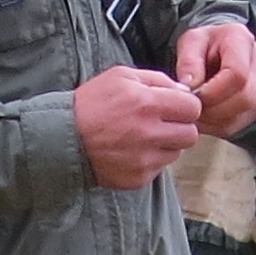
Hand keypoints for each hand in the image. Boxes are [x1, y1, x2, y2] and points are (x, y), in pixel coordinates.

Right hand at [74, 65, 203, 187]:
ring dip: (166, 144)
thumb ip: (157, 79)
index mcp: (147, 103)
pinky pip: (159, 168)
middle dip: (180, 127)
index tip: (175, 106)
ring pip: (177, 152)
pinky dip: (150, 160)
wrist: (62, 138)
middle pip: (190, 134)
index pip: (193, 108)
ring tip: (142, 137)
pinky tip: (131, 151)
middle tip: (162, 123)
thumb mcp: (121, 76)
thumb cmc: (91, 104)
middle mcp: (148, 133)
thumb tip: (184, 91)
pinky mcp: (138, 178)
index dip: (186, 105)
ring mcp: (144, 159)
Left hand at [175, 21, 255, 145]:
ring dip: (212, 119)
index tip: (193, 94)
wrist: (215, 51)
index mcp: (241, 41)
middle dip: (213, 108)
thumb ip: (188, 62)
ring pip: (241, 115)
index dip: (213, 91)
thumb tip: (189, 87)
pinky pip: (236, 125)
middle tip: (191, 105)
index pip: (238, 74)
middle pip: (244, 98)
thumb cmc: (204, 46)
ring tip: (194, 108)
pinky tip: (203, 115)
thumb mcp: (190, 43)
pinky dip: (215, 126)